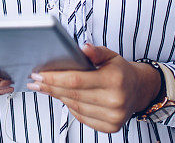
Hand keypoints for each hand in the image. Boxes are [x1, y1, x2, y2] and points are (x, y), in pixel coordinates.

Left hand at [25, 43, 161, 133]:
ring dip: (58, 97)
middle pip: (72, 95)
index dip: (54, 78)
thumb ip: (95, 51)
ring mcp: (114, 116)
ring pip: (75, 107)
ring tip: (46, 88)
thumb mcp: (110, 54)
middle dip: (50, 87)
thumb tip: (82, 48)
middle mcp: (115, 100)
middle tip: (35, 81)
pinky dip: (71, 107)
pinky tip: (63, 98)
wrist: (139, 89)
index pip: (76, 80)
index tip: (38, 74)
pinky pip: (82, 117)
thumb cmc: (120, 70)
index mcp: (114, 80)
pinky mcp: (111, 127)